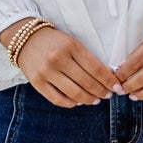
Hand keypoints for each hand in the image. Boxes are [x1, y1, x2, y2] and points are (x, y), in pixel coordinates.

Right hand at [1, 21, 118, 108]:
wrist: (25, 39)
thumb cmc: (54, 42)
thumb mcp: (72, 43)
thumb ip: (86, 58)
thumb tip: (107, 77)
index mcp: (71, 46)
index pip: (95, 68)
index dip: (108, 80)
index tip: (117, 87)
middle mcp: (58, 59)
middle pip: (87, 82)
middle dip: (101, 91)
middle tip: (108, 95)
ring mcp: (46, 72)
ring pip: (74, 93)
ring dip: (89, 99)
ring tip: (95, 100)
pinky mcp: (37, 82)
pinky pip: (58, 99)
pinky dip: (71, 103)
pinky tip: (78, 102)